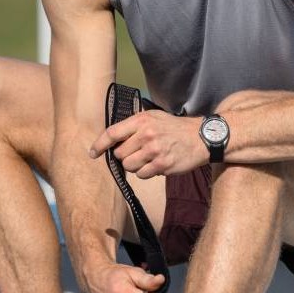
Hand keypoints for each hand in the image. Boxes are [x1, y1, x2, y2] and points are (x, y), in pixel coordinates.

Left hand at [89, 111, 204, 177]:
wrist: (201, 137)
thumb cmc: (174, 128)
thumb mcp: (154, 117)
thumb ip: (134, 125)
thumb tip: (113, 139)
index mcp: (141, 121)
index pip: (112, 133)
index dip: (99, 144)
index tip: (92, 153)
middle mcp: (146, 135)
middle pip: (120, 154)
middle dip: (125, 156)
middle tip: (137, 152)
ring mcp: (154, 151)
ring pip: (129, 167)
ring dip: (135, 166)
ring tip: (148, 158)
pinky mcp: (162, 165)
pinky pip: (142, 175)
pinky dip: (146, 172)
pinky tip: (156, 164)